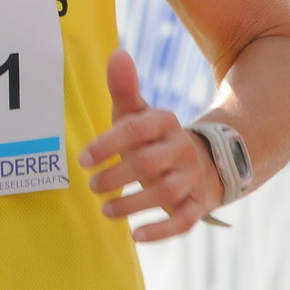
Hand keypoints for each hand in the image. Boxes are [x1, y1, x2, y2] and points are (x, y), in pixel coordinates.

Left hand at [79, 50, 222, 241]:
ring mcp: (192, 178)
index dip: (107, 144)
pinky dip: (162, 231)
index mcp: (165, 123)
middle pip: (147, 164)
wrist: (207, 162)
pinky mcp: (198, 205)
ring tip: (106, 210)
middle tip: (92, 186)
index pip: (135, 130)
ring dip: (132, 204)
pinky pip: (185, 221)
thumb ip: (124, 88)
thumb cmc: (155, 139)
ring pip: (165, 193)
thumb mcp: (140, 114)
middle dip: (116, 177)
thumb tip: (117, 53)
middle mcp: (181, 149)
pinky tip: (136, 236)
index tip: (82, 159)